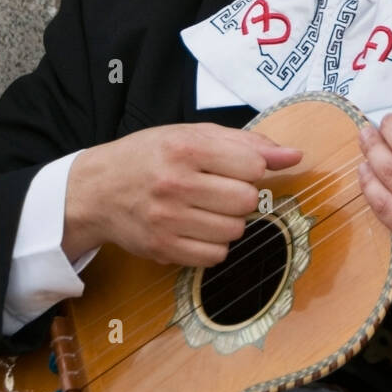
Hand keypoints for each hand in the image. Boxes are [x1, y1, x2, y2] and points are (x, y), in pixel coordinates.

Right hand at [63, 123, 301, 266]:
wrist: (98, 189)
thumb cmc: (151, 156)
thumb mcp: (193, 135)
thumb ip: (247, 143)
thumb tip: (294, 156)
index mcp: (186, 148)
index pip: (252, 166)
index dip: (254, 169)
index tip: (239, 169)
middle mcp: (176, 184)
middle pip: (246, 201)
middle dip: (242, 196)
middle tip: (221, 189)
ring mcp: (168, 220)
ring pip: (234, 231)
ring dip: (230, 222)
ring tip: (207, 209)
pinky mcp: (163, 249)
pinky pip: (215, 256)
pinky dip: (215, 244)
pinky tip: (198, 228)